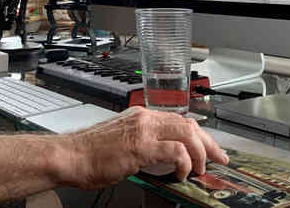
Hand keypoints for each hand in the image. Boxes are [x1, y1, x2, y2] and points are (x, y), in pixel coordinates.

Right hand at [64, 106, 228, 187]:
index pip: (180, 120)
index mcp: (141, 115)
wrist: (70, 156)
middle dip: (208, 144)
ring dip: (200, 154)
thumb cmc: (90, 153)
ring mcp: (143, 130)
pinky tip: (180, 174)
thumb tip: (164, 157)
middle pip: (189, 124)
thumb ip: (144, 144)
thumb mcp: (123, 142)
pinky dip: (184, 164)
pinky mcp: (141, 146)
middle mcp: (145, 118)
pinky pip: (176, 151)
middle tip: (218, 159)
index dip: (199, 135)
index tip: (210, 149)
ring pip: (187, 134)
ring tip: (199, 170)